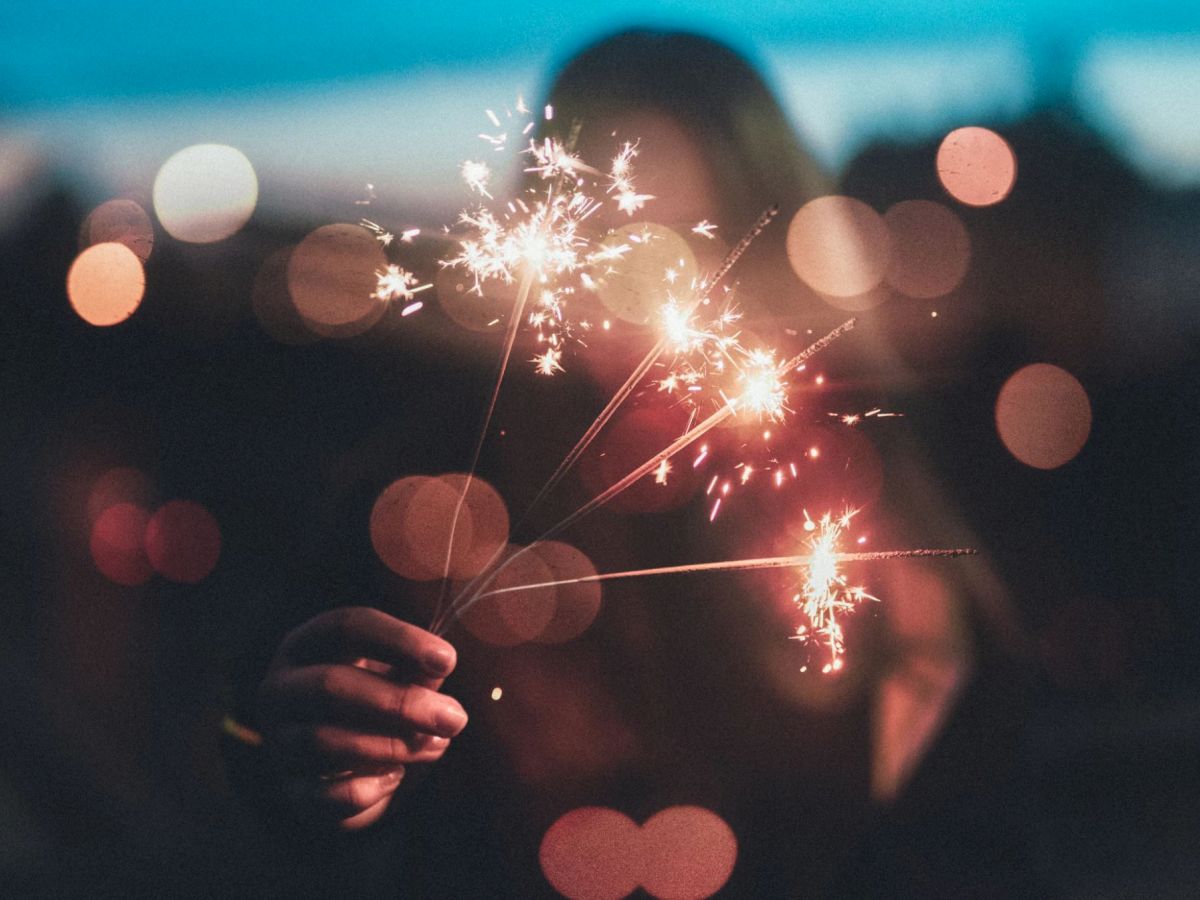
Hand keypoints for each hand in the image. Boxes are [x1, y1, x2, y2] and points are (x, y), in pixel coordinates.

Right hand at [256, 606, 466, 829]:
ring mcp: (279, 741)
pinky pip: (325, 795)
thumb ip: (416, 671)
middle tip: (454, 718)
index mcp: (308, 644)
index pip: (345, 627)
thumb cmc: (380, 698)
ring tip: (434, 745)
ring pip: (324, 741)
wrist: (350, 764)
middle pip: (330, 685)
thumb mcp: (399, 675)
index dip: (399, 640)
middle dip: (400, 702)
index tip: (447, 661)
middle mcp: (282, 688)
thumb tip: (435, 674)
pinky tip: (396, 775)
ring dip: (390, 746)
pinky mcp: (290, 790)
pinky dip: (368, 788)